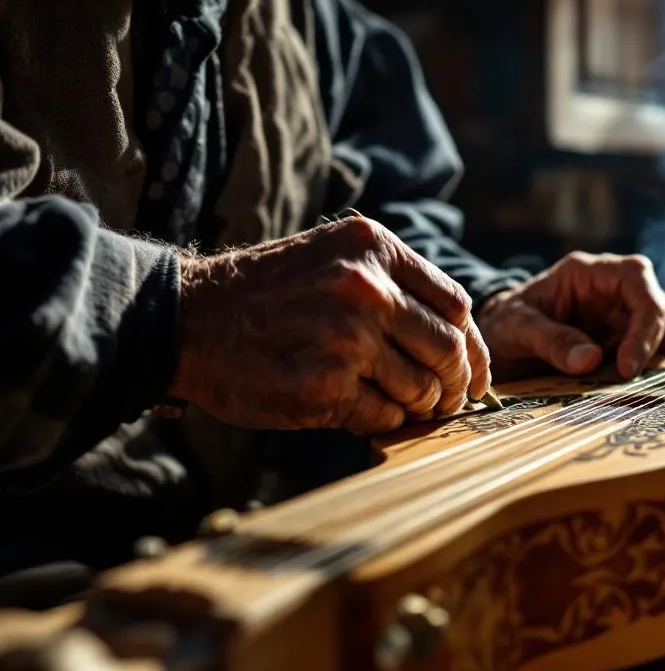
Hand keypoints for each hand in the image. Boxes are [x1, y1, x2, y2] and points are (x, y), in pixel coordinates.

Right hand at [169, 217, 490, 434]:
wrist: (184, 317)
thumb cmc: (268, 295)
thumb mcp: (333, 258)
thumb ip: (394, 286)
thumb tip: (461, 343)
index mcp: (374, 249)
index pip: (457, 307)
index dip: (473, 348)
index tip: (474, 375)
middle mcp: (366, 288)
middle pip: (448, 350)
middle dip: (454, 385)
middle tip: (446, 401)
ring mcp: (346, 338)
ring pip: (420, 388)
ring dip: (415, 406)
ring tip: (393, 403)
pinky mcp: (323, 386)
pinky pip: (383, 416)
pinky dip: (382, 421)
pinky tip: (357, 409)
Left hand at [476, 251, 664, 380]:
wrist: (494, 342)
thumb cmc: (503, 325)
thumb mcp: (516, 329)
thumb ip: (551, 340)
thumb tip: (590, 360)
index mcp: (587, 272)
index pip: (635, 280)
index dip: (643, 321)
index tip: (628, 364)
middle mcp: (610, 289)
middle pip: (653, 303)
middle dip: (657, 338)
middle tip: (639, 376)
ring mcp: (617, 314)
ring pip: (659, 325)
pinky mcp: (618, 339)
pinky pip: (650, 345)